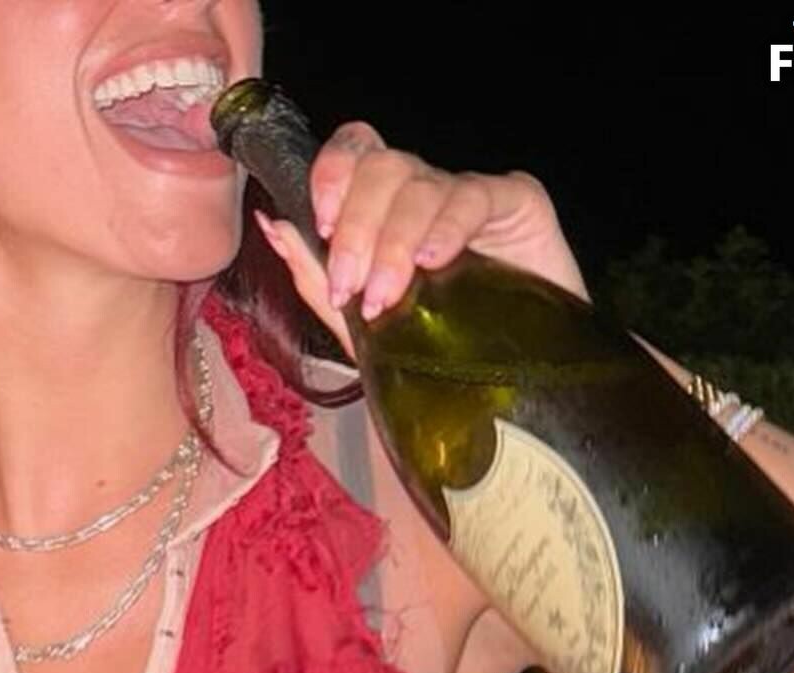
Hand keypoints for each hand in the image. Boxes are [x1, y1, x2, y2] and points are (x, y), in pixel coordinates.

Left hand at [252, 120, 588, 361]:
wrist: (517, 395)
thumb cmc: (438, 361)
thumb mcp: (365, 330)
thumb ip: (318, 279)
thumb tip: (275, 227)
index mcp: (386, 210)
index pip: (354, 156)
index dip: (333, 175)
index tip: (321, 226)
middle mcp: (425, 194)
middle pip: (382, 168)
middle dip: (357, 228)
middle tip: (353, 289)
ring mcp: (471, 195)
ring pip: (421, 184)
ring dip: (394, 241)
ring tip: (387, 298)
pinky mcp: (518, 202)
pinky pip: (475, 196)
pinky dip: (448, 226)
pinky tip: (437, 261)